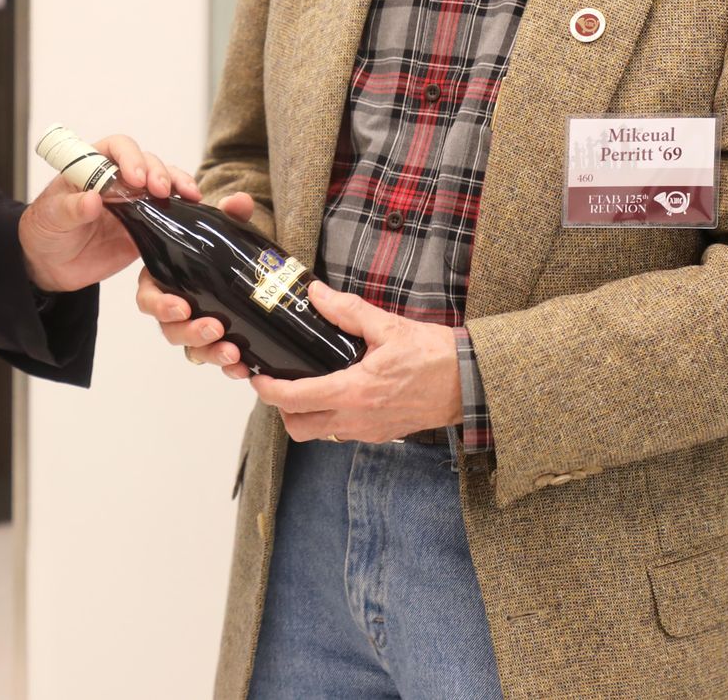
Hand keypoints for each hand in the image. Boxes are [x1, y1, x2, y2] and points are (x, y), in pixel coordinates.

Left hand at [19, 134, 198, 291]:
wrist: (50, 265)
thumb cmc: (45, 230)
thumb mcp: (51, 218)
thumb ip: (70, 209)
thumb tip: (92, 200)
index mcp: (92, 167)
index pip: (116, 148)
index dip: (129, 157)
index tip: (134, 178)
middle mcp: (117, 179)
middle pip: (146, 162)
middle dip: (157, 172)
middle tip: (160, 190)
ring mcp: (134, 202)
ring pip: (162, 182)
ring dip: (177, 183)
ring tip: (188, 194)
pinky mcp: (145, 226)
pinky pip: (168, 212)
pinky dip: (183, 208)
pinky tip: (194, 208)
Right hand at [135, 191, 258, 378]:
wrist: (246, 267)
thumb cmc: (221, 248)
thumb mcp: (224, 229)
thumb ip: (229, 214)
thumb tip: (239, 201)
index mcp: (164, 280)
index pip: (149, 299)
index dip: (161, 306)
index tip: (182, 306)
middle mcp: (174, 309)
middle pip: (171, 329)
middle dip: (191, 333)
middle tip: (215, 328)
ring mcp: (195, 330)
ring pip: (193, 349)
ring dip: (211, 353)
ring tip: (233, 352)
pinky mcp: (216, 344)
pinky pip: (217, 359)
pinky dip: (230, 366)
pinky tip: (245, 368)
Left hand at [249, 282, 461, 441]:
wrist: (470, 384)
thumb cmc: (434, 356)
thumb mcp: (388, 326)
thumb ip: (347, 310)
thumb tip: (315, 293)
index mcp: (354, 391)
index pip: (294, 399)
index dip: (268, 390)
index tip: (257, 377)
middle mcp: (357, 418)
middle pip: (298, 427)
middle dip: (282, 408)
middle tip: (281, 382)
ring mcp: (369, 430)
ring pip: (320, 433)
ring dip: (306, 414)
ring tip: (307, 385)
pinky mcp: (381, 434)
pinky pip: (343, 432)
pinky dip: (330, 417)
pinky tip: (337, 391)